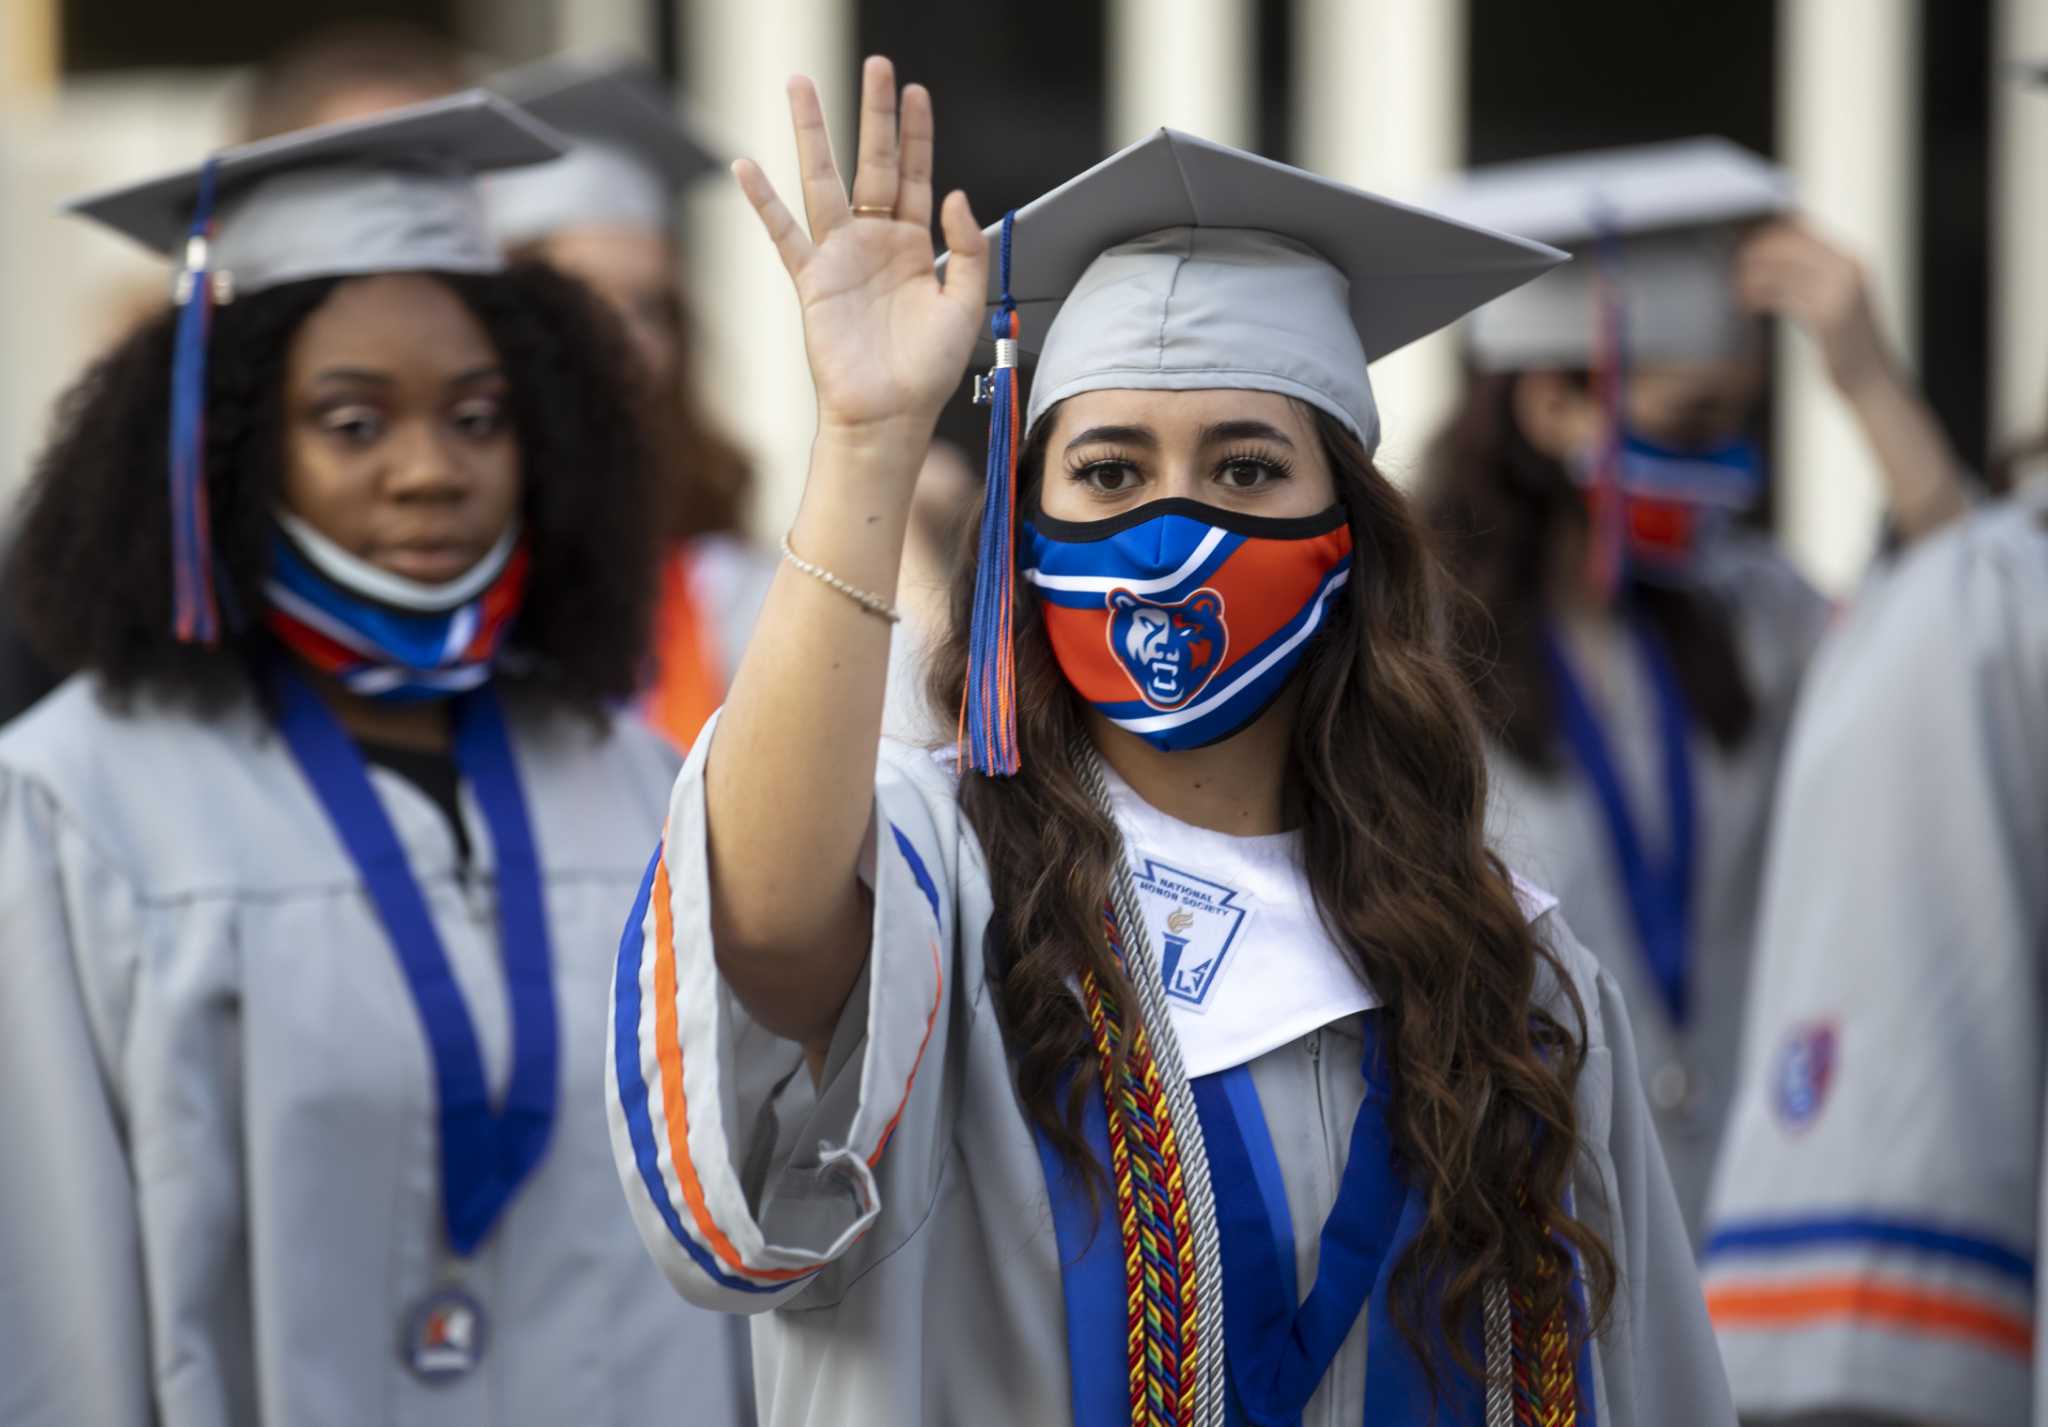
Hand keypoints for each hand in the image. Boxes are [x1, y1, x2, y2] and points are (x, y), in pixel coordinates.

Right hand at [733, 57, 988, 451]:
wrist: (889, 415)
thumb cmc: (927, 370)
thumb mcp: (965, 306)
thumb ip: (967, 250)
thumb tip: (953, 193)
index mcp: (915, 245)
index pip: (916, 174)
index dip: (917, 134)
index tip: (917, 92)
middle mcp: (875, 241)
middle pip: (874, 162)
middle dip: (874, 114)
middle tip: (876, 66)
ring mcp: (840, 256)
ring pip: (823, 180)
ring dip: (813, 133)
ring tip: (800, 86)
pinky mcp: (811, 280)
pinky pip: (783, 233)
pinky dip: (763, 201)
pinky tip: (744, 166)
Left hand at [1735, 220, 1892, 396]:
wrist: (1871, 378)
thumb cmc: (1845, 341)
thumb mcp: (1834, 298)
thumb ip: (1811, 276)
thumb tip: (1769, 257)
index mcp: (1849, 260)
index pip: (1802, 228)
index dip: (1768, 234)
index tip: (1745, 248)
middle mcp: (1847, 269)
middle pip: (1787, 244)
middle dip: (1754, 253)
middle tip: (1735, 269)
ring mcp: (1839, 291)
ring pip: (1781, 270)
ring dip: (1751, 279)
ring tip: (1739, 293)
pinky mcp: (1827, 316)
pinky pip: (1782, 296)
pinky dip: (1759, 298)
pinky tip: (1748, 306)